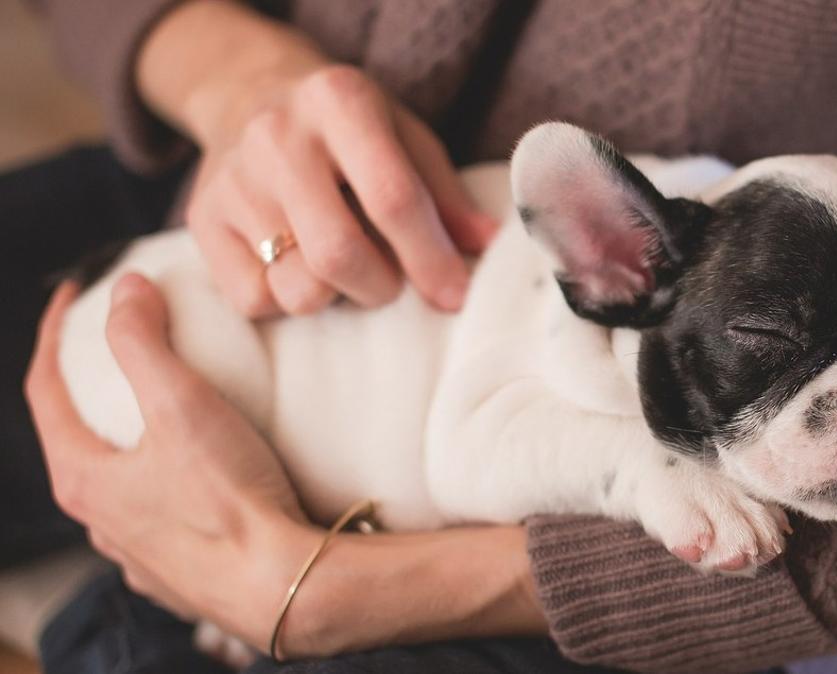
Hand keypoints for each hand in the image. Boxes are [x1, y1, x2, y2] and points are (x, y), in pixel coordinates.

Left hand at [25, 275, 313, 647]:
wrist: (283, 585)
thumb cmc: (229, 500)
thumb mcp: (181, 405)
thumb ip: (143, 341)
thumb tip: (125, 289)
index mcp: (84, 478)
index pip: (44, 391)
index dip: (54, 334)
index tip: (74, 295)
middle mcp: (100, 522)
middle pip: (77, 439)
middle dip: (91, 389)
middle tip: (119, 350)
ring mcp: (138, 553)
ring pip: (119, 484)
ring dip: (129, 442)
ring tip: (165, 413)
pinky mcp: (179, 574)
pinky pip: (159, 517)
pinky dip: (166, 483)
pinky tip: (198, 477)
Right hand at [138, 1, 496, 316]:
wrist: (248, 93)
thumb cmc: (348, 128)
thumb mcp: (405, 137)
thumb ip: (445, 195)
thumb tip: (490, 247)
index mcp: (340, 102)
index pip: (392, 198)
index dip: (430, 258)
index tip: (454, 296)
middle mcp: (277, 136)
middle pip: (338, 254)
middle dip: (381, 287)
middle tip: (391, 282)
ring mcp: (232, 180)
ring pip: (297, 288)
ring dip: (335, 296)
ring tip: (342, 267)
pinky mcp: (201, 220)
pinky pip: (254, 300)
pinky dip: (286, 299)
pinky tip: (297, 266)